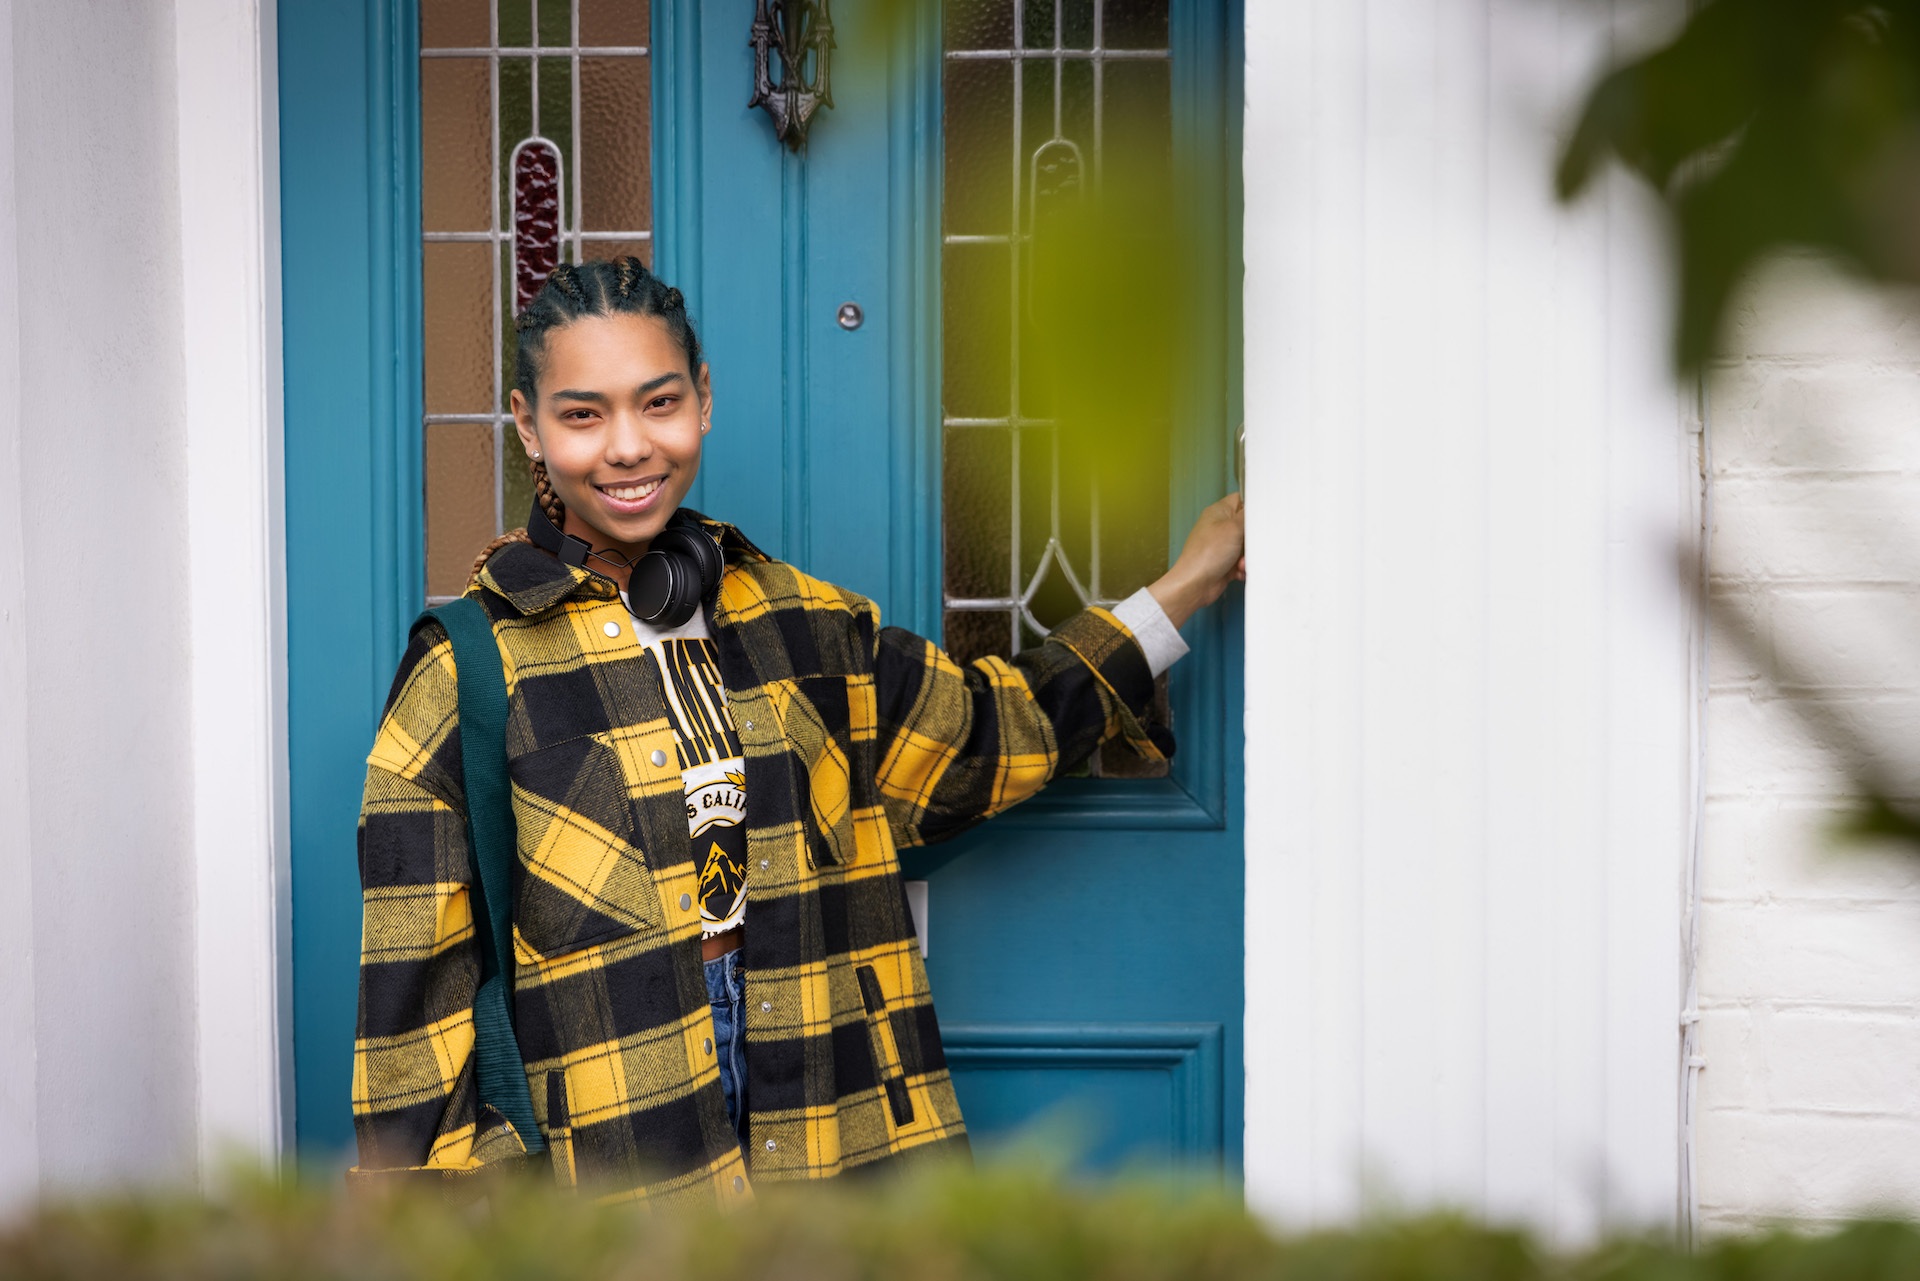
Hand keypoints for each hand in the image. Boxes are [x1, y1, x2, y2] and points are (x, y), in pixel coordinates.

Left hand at [1147, 493, 1245, 630]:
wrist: (1195, 584)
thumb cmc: (1205, 554)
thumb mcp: (1233, 527)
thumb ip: (1248, 515)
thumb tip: (1256, 508)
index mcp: (1218, 512)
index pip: (1241, 500)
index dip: (1252, 509)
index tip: (1259, 518)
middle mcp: (1220, 528)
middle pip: (1248, 526)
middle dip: (1252, 539)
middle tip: (1248, 544)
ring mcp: (1222, 546)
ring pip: (1247, 546)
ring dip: (1248, 556)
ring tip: (1240, 562)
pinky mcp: (1225, 562)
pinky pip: (1243, 562)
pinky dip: (1244, 568)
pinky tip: (1239, 571)